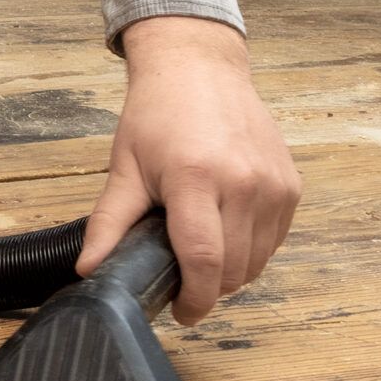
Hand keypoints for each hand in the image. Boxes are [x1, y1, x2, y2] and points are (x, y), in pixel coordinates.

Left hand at [76, 16, 299, 324]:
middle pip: (232, 269)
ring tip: (201, 250)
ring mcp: (273, 185)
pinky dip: (252, 249)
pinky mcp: (291, 185)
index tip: (181, 312)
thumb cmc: (157, 114)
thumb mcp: (125, 167)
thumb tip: (89, 270)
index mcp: (196, 178)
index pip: (203, 260)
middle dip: (207, 287)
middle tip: (182, 276)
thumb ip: (110, 223)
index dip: (194, 298)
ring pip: (257, 261)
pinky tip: (226, 231)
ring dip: (231, 271)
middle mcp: (243, 183)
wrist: (199, 68)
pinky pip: (274, 240)